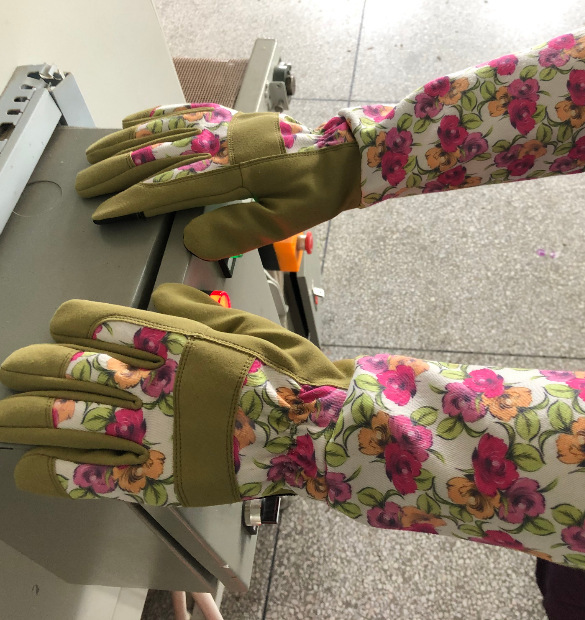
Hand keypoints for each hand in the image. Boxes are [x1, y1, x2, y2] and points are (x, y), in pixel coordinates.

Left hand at [0, 283, 350, 505]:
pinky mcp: (158, 475)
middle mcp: (152, 381)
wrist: (316, 430)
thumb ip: (195, 306)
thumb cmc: (289, 375)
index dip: (66, 323)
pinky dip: (54, 472)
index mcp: (172, 338)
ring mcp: (151, 430)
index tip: (62, 330)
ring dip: (22, 417)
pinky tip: (34, 466)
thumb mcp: (246, 321)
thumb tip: (161, 294)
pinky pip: (90, 477)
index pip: (90, 322)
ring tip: (3, 417)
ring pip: (64, 420)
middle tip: (13, 371)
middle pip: (62, 369)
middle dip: (26, 369)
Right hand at [76, 104, 360, 259]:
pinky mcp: (230, 118)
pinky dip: (154, 115)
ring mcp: (225, 124)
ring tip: (94, 156)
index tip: (105, 212)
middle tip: (83, 188)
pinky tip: (132, 120)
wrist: (339, 156)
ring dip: (125, 143)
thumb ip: (240, 229)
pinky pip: (184, 111)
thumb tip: (192, 238)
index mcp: (237, 168)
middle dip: (116, 173)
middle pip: (159, 155)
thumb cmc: (316, 191)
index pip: (173, 186)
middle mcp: (224, 140)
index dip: (134, 201)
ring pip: (164, 130)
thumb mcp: (286, 220)